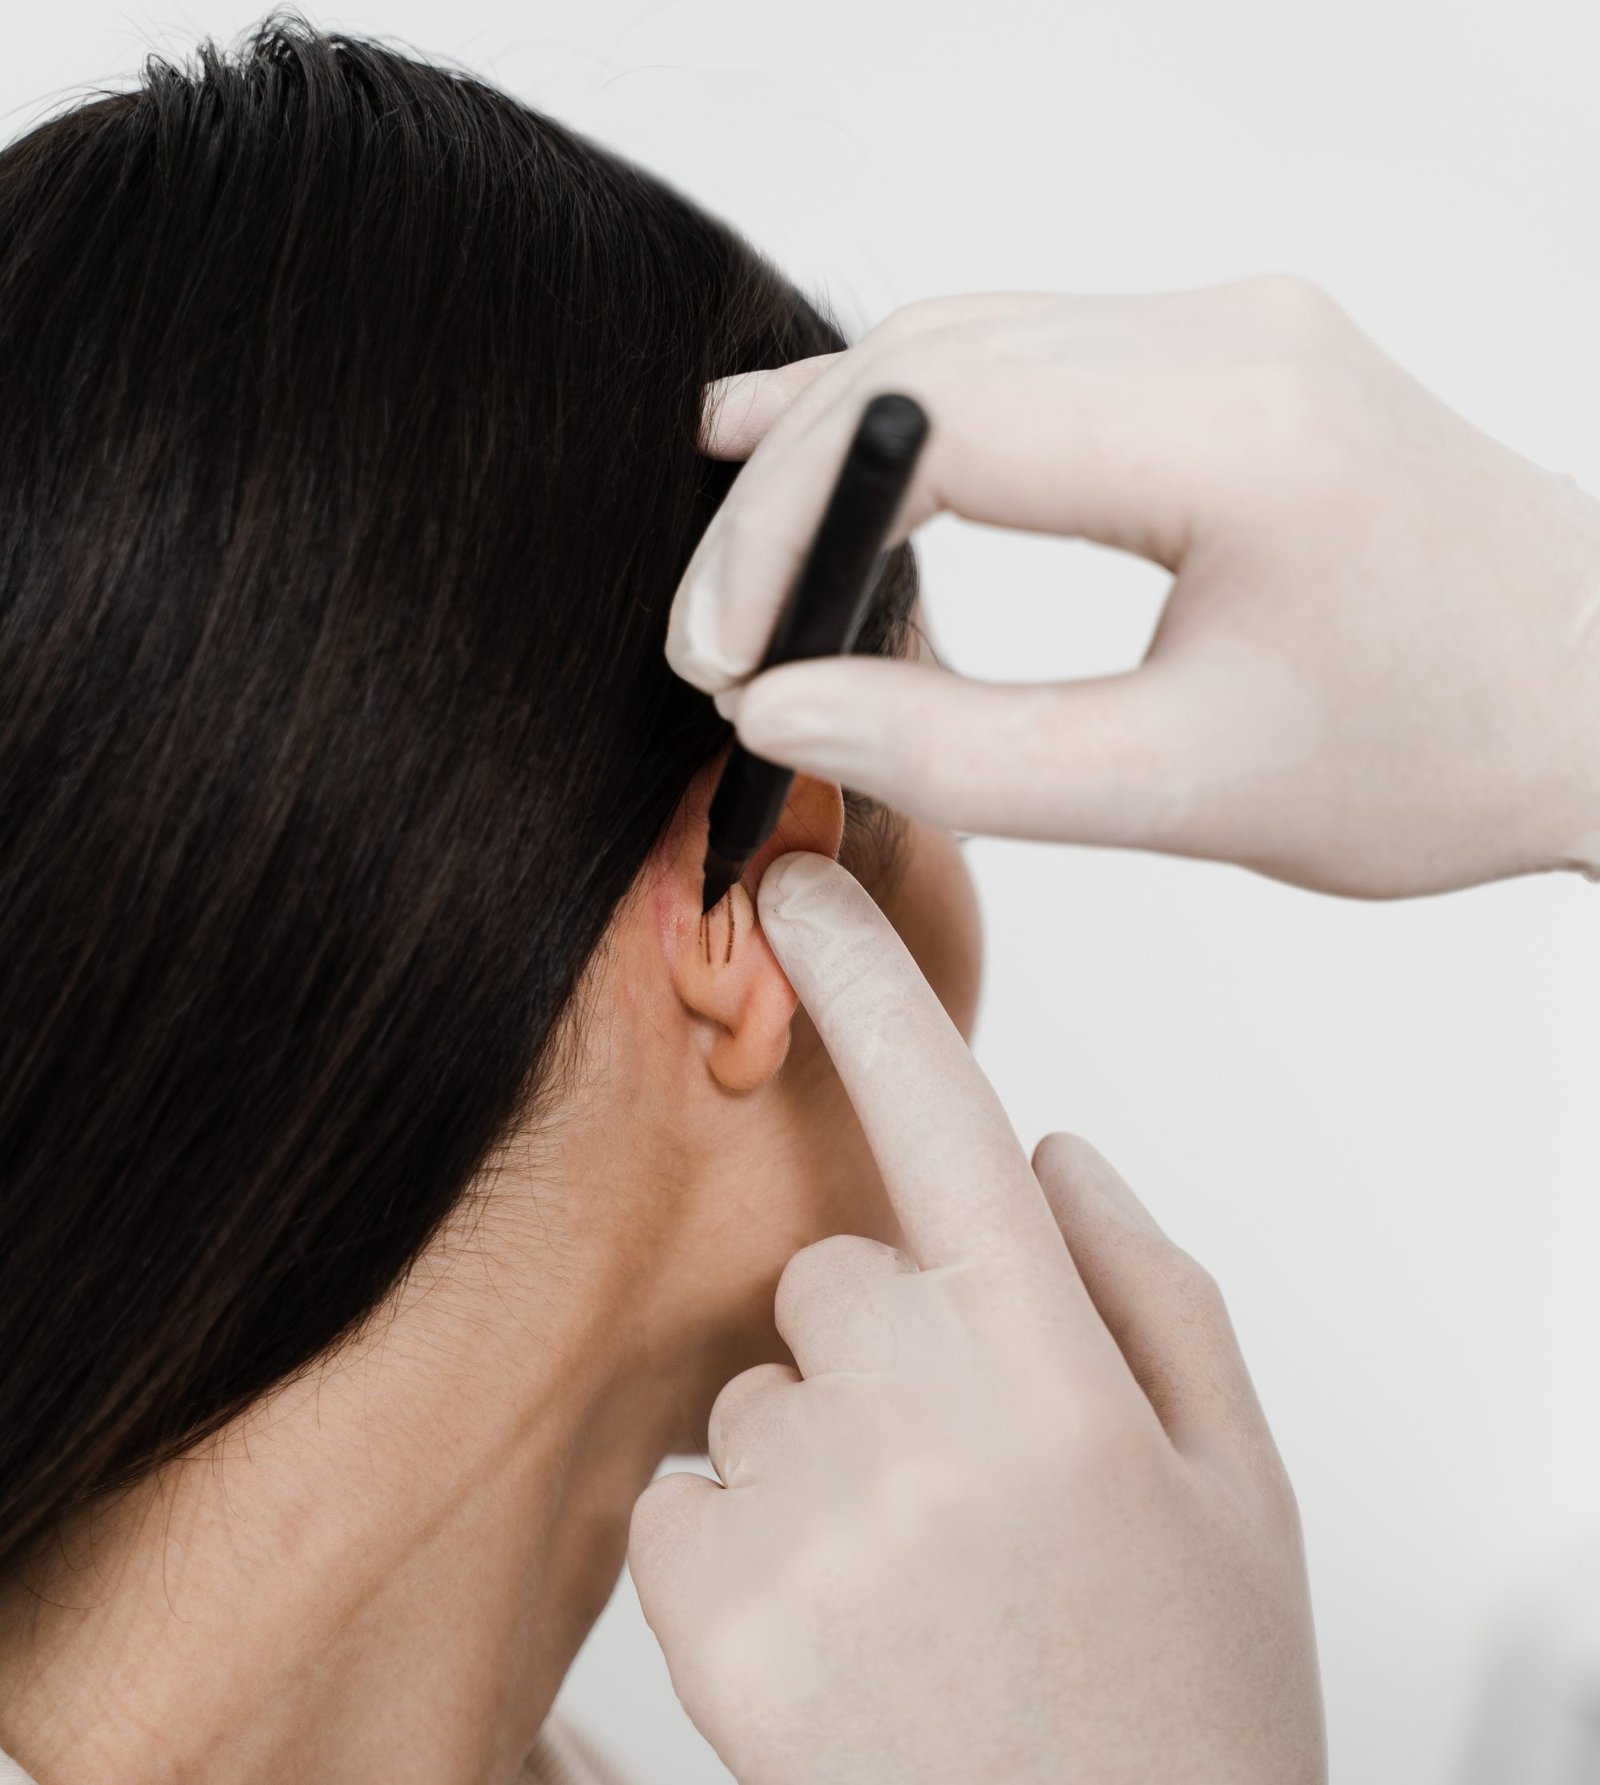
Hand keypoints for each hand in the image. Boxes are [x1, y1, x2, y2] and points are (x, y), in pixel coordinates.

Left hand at [628, 851, 1370, 1784]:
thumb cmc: (1199, 1725)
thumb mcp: (1242, 1490)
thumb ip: (1152, 1288)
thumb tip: (1058, 1147)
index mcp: (1057, 1373)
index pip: (942, 1119)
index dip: (868, 984)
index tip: (796, 881)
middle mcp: (915, 1422)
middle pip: (838, 1274)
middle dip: (894, 1344)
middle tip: (978, 1492)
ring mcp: (798, 1521)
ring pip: (763, 1385)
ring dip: (826, 1451)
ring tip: (924, 1595)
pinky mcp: (702, 1621)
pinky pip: (691, 1489)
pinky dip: (747, 1538)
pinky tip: (845, 1638)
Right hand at [668, 284, 1599, 897]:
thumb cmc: (1437, 752)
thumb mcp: (1185, 789)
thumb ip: (964, 757)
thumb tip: (784, 710)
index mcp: (1231, 430)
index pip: (928, 427)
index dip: (786, 533)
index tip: (719, 655)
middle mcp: (1230, 332)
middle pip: (926, 360)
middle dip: (789, 491)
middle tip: (712, 633)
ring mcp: (1234, 321)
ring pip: (966, 338)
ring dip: (839, 442)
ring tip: (737, 551)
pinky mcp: (1231, 346)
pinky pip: (1031, 348)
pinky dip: (921, 415)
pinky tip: (839, 449)